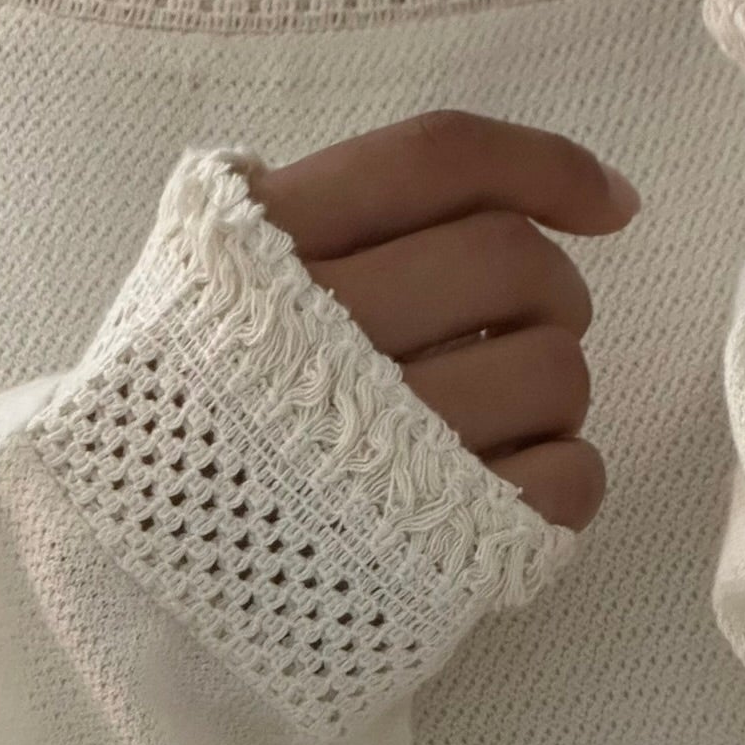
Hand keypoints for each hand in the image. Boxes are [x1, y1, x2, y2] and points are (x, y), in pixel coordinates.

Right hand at [245, 112, 641, 531]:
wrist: (132, 583)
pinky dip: (565, 475)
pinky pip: (568, 480)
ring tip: (498, 414)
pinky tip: (509, 479)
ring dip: (553, 388)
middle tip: (522, 326)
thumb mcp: (224, 275)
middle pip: (511, 259)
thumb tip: (594, 194)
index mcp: (259, 248)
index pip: (437, 161)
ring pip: (553, 370)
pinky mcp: (429, 549)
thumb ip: (345, 212)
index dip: (547, 165)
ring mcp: (373, 451)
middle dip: (554, 289)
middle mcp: (313, 338)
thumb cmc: (209, 412)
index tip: (612, 206)